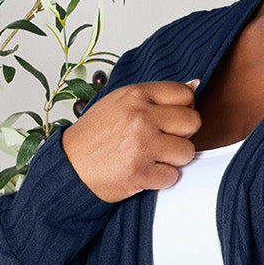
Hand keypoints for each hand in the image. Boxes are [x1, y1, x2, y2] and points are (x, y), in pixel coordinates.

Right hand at [61, 79, 201, 201]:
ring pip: (187, 151)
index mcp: (135, 95)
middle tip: (162, 141)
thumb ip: (155, 97)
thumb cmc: (93, 136)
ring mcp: (141, 145)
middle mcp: (140, 117)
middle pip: (192, 121)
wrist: (69, 167)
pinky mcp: (141, 173)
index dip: (183, 109)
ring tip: (152, 158)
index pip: (184, 94)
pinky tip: (145, 172)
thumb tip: (193, 85)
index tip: (170, 120)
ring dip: (174, 159)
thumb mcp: (119, 103)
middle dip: (182, 134)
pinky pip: (172, 176)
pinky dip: (161, 179)